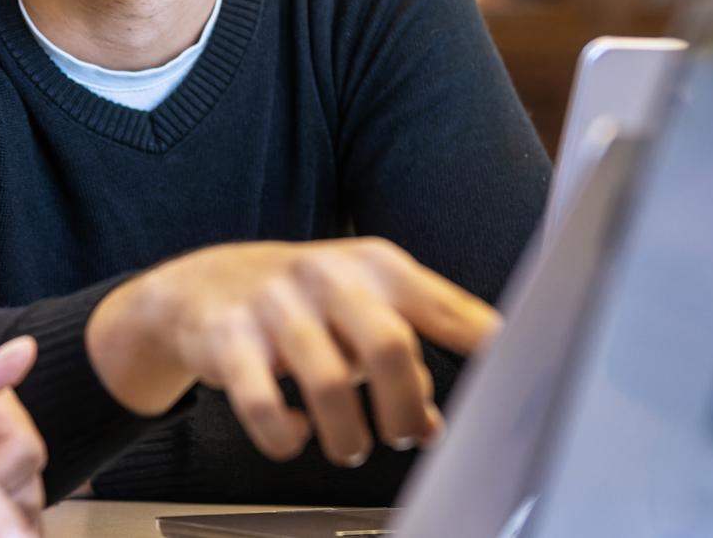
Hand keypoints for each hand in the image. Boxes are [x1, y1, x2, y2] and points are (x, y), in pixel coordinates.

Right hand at [84, 238, 499, 468]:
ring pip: (329, 384)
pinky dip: (285, 435)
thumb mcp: (360, 312)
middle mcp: (324, 276)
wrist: (200, 287)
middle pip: (389, 346)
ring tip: (351, 446)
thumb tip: (435, 427)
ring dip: (350, 435)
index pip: (443, 307)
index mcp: (374, 266)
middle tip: (402, 433)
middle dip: (404, 407)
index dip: (483, 343)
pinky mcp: (227, 340)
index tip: (512, 376)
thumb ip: (406, 363)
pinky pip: (263, 405)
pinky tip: (293, 433)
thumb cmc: (303, 305)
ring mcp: (273, 306)